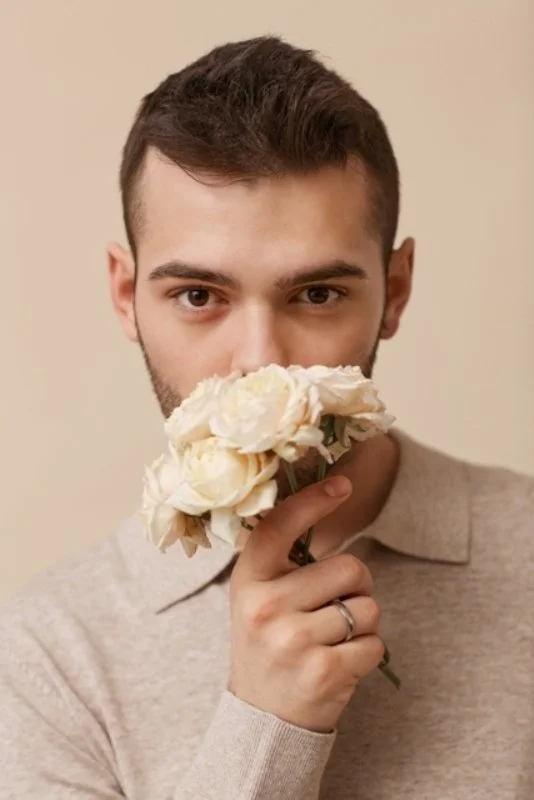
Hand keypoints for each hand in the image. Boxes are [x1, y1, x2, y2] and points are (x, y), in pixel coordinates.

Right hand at [228, 476, 383, 732]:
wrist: (262, 719)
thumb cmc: (268, 644)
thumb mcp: (258, 597)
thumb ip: (283, 561)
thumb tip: (324, 500)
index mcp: (249, 579)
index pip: (280, 526)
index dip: (312, 501)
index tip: (342, 484)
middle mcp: (266, 607)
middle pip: (349, 566)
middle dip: (358, 584)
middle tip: (339, 603)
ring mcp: (293, 641)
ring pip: (368, 607)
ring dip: (364, 621)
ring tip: (335, 638)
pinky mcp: (323, 672)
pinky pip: (375, 643)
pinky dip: (369, 652)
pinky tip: (342, 662)